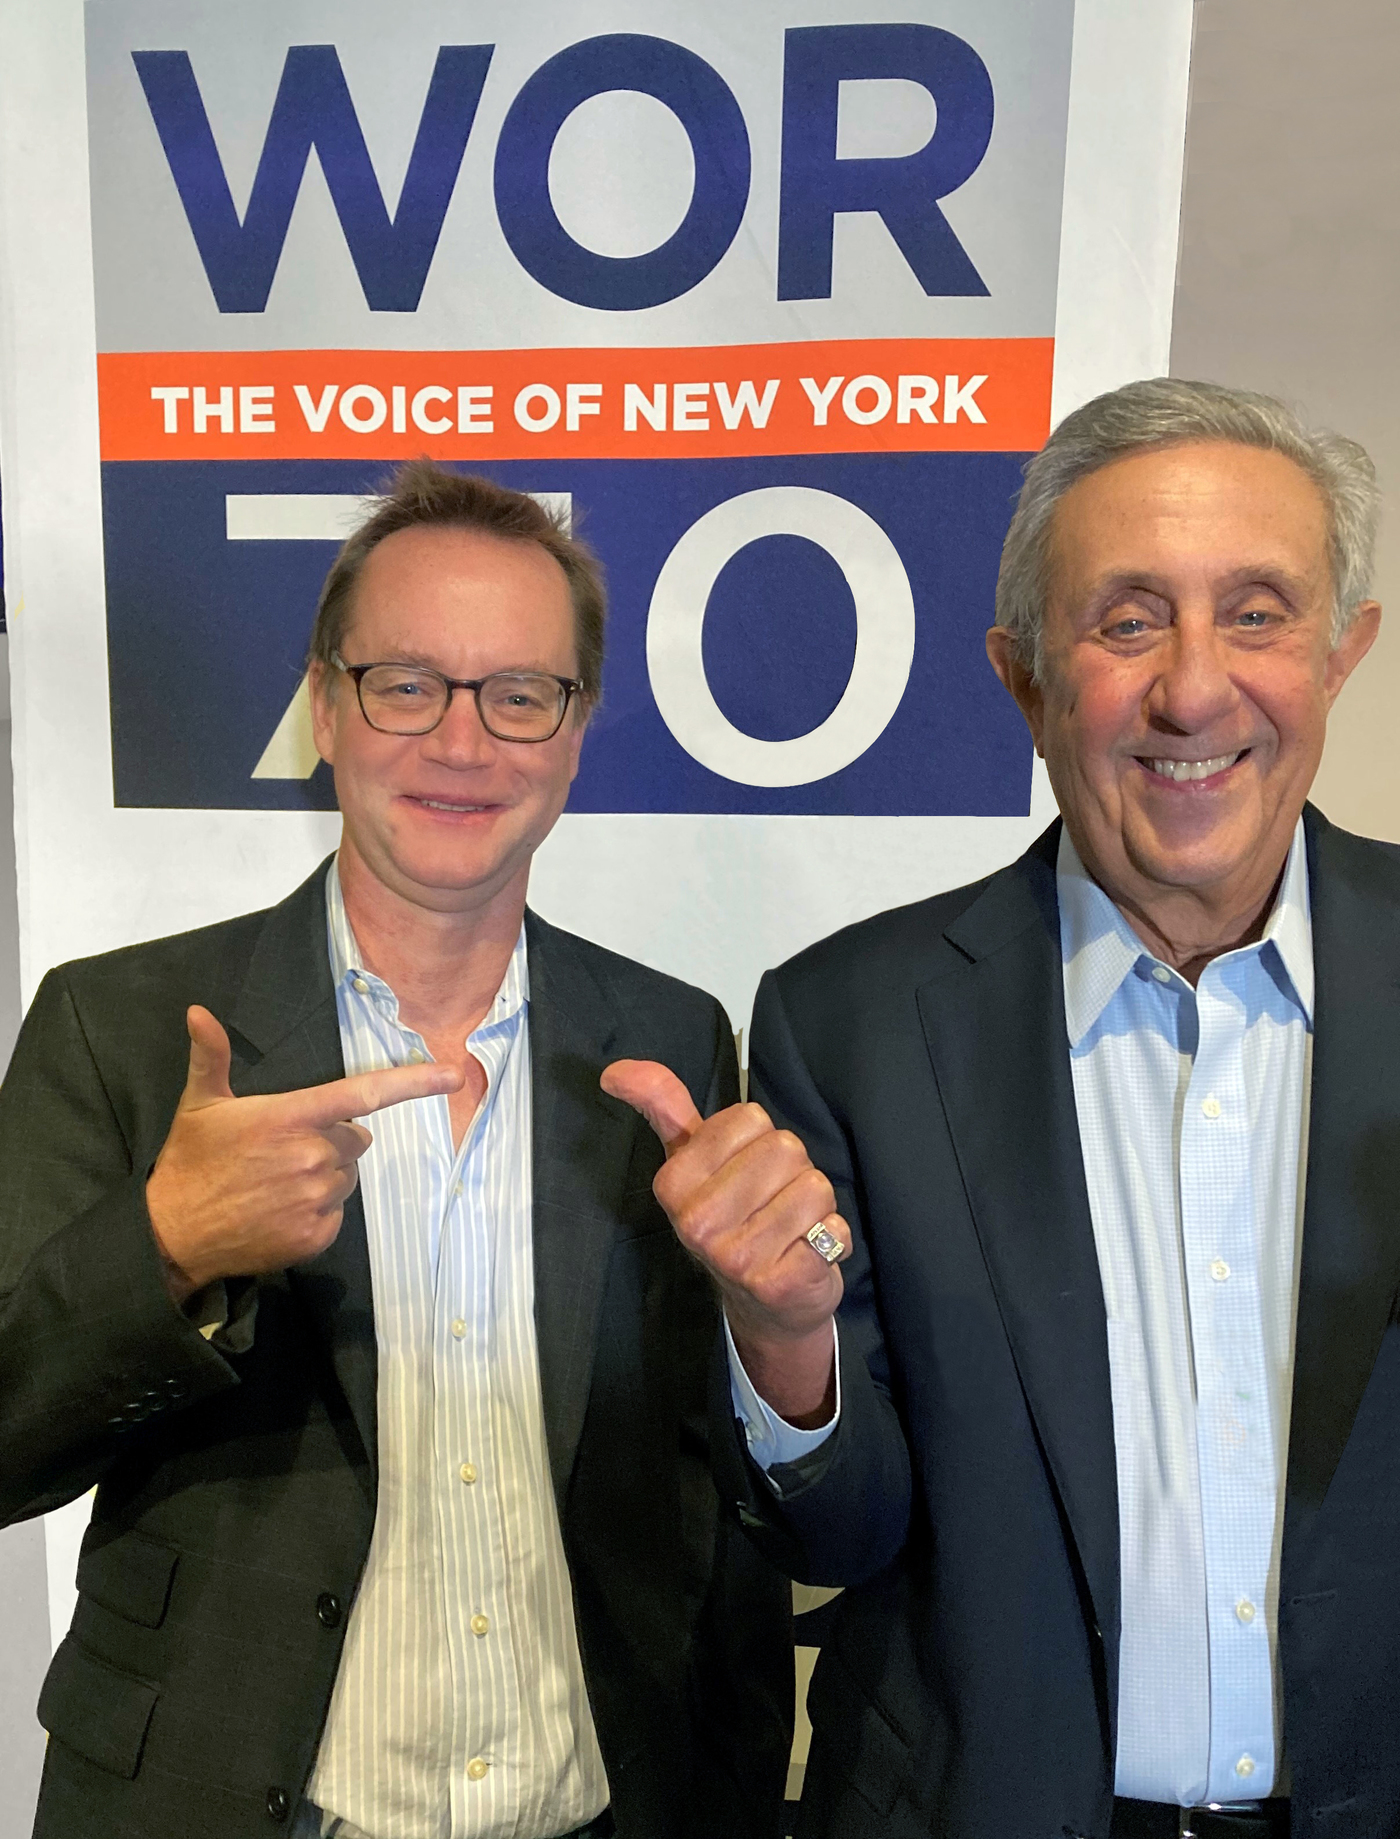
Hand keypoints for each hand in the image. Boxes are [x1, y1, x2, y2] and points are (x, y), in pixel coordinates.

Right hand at [147, 1005, 462, 1299]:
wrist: (172, 1233)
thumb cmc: (190, 1162)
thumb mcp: (199, 1105)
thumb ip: (210, 1056)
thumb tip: (197, 1011)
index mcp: (291, 1117)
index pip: (364, 1093)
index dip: (413, 1083)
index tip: (452, 1075)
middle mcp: (312, 1156)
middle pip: (355, 1138)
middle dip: (329, 1140)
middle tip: (281, 1150)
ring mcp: (316, 1198)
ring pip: (346, 1176)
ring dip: (323, 1175)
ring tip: (276, 1181)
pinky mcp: (316, 1234)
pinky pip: (336, 1212)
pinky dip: (316, 1211)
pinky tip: (279, 1209)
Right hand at [601, 1058, 845, 1424]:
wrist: (765, 1304)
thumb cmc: (731, 1218)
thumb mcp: (690, 1160)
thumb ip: (662, 1106)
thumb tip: (615, 1071)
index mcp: (673, 1185)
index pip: (750, 1118)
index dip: (758, 1140)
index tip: (744, 1172)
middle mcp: (698, 1224)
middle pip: (785, 1148)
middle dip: (791, 1170)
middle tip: (771, 1202)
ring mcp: (737, 1259)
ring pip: (814, 1186)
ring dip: (814, 1205)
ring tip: (791, 1227)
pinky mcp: (780, 1285)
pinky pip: (833, 1231)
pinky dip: (833, 1237)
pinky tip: (807, 1252)